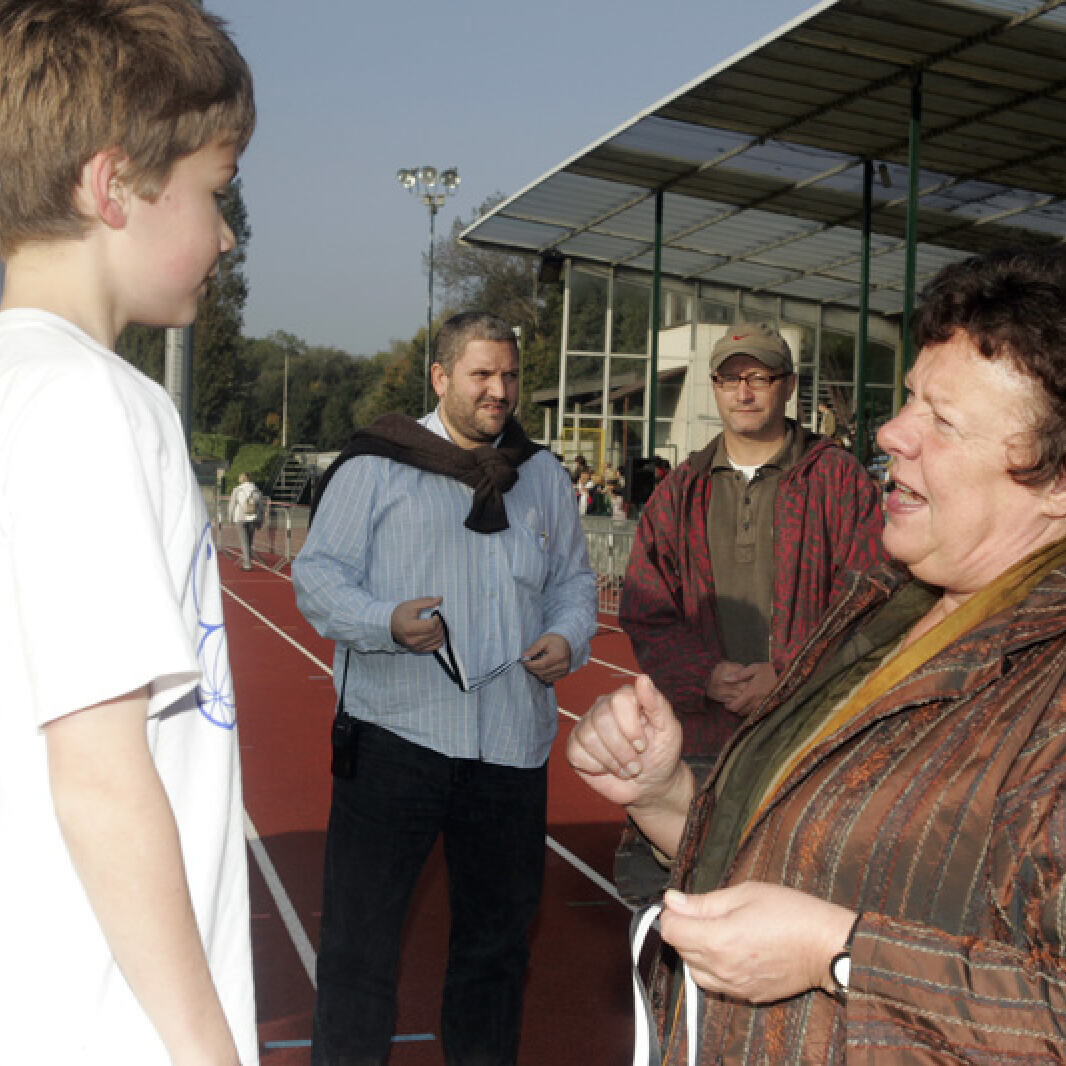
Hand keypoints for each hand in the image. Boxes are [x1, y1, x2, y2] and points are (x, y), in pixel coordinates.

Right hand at [390, 596, 443, 652]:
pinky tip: (436, 633)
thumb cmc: (401, 614)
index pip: (431, 625)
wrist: (391, 626)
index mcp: (410, 628)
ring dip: (441, 631)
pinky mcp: (418, 650)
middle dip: (440, 624)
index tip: (435, 613)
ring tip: (436, 624)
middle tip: (437, 618)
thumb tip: (440, 599)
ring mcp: (416, 647)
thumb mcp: (412, 605)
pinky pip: (435, 647)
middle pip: (435, 633)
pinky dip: (439, 640)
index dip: (437, 618)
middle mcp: (412, 640)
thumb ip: (427, 602)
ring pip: (437, 640)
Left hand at [521, 633, 570, 683]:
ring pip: (545, 677)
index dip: (531, 665)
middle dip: (532, 668)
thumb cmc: (554, 640)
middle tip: (527, 662)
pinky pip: (549, 679)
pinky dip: (543, 675)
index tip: (524, 661)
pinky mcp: (563, 675)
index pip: (542, 665)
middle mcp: (563, 666)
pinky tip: (541, 668)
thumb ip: (534, 648)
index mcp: (558, 656)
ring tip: (535, 664)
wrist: (567, 642)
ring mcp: (564, 672)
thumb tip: (524, 657)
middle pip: (542, 672)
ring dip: (537, 672)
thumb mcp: (543, 640)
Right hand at [566, 675, 684, 809]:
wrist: (649, 786)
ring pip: (588, 736)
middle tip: (635, 764)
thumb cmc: (661, 755)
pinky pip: (576, 751)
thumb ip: (657, 704)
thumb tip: (643, 678)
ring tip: (625, 769)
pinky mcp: (575, 745)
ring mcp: (587, 725)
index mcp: (627, 697)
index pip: (619, 700)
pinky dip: (595, 767)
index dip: (630, 727)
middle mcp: (604, 706)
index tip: (642, 745)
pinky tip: (607, 768)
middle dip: (621, 749)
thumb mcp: (669, 731)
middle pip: (602, 718)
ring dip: (611, 761)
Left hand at [660, 883, 855, 1003]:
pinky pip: (715, 984)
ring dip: (695, 952)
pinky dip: (712, 968)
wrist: (827, 947)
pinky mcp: (748, 996)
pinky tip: (730, 951)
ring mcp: (735, 986)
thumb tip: (672, 900)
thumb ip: (704, 901)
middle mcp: (722, 968)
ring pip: (694, 971)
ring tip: (717, 932)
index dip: (672, 913)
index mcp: (718, 939)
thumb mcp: (745, 893)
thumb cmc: (790, 913)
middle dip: (684, 929)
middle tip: (704, 912)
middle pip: (680, 950)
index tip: (682, 903)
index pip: (670, 931)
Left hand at [705, 661, 776, 716]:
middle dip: (735, 708)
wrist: (786, 675)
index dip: (729, 706)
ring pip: (748, 714)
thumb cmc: (768, 670)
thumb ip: (739, 675)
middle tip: (732, 702)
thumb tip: (725, 679)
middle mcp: (757, 701)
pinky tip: (750, 705)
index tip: (726, 702)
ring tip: (741, 703)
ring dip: (743, 710)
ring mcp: (764, 705)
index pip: (735, 706)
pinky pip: (757, 714)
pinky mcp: (769, 707)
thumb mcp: (754, 668)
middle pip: (740, 712)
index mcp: (751, 692)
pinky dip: (751, 711)